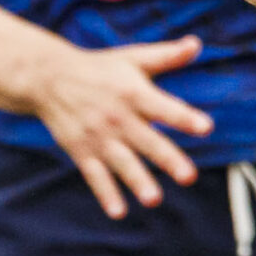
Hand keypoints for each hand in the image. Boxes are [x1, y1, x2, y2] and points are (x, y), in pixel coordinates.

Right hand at [27, 36, 212, 219]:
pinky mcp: (81, 151)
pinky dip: (106, 194)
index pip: (163, 107)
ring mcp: (97, 137)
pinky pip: (95, 176)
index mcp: (133, 92)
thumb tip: (196, 44)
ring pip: (121, 163)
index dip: (184, 117)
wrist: (49, 79)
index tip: (206, 127)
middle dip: (168, 159)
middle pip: (147, 141)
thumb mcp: (133, 57)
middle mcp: (117, 117)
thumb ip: (166, 55)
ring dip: (138, 181)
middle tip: (189, 176)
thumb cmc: (101, 68)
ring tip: (154, 199)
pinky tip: (119, 211)